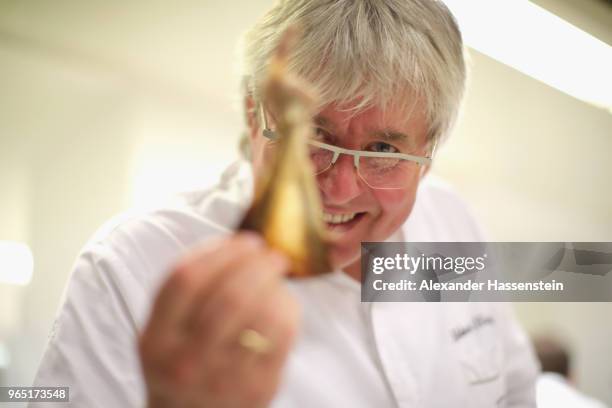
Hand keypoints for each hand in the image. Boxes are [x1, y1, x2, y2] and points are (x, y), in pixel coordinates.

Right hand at [139, 233, 298, 407]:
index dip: (221, 250)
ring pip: (262, 313)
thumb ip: (187, 292)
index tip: (246, 241)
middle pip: (230, 294)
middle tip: (272, 255)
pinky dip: (289, 308)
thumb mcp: (163, 332)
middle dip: (259, 264)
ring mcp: (223, 379)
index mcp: (155, 340)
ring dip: (276, 285)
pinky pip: (283, 334)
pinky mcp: (257, 388)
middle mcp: (184, 362)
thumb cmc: (180, 362)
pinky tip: (284, 303)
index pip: (185, 279)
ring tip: (277, 280)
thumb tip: (238, 246)